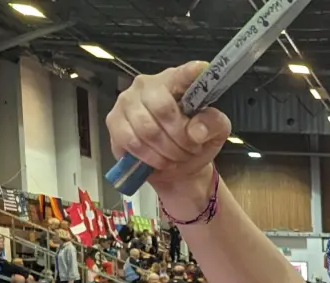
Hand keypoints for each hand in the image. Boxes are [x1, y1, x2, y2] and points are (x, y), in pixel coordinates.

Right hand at [105, 61, 231, 198]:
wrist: (175, 165)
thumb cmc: (194, 141)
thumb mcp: (215, 133)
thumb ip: (213, 124)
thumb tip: (197, 130)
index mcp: (175, 80)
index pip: (182, 74)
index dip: (189, 73)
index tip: (201, 69)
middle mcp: (147, 84)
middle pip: (162, 108)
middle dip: (180, 137)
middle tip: (190, 148)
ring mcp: (126, 100)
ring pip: (147, 129)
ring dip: (167, 150)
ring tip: (176, 156)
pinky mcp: (114, 121)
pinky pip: (132, 141)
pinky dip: (150, 157)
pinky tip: (160, 160)